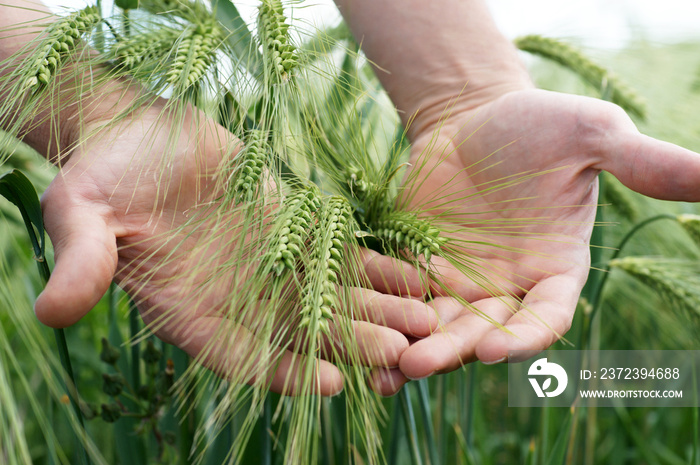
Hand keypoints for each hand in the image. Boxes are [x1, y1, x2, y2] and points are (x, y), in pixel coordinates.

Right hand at [34, 97, 437, 395]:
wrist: (136, 134)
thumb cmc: (104, 175)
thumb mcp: (82, 214)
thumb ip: (84, 261)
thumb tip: (51, 312)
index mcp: (189, 311)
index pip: (242, 356)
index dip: (284, 373)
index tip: (331, 382)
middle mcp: (238, 299)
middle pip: (302, 336)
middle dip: (351, 346)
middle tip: (401, 355)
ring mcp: (272, 268)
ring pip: (334, 303)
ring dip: (379, 314)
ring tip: (427, 322)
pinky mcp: (297, 233)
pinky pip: (345, 259)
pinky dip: (380, 270)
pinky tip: (419, 278)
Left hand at [373, 88, 699, 388]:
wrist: (471, 119)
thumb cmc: (536, 125)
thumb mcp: (590, 134)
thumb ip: (641, 161)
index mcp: (555, 269)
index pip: (547, 316)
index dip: (526, 336)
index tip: (499, 347)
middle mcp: (507, 288)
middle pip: (484, 332)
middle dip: (455, 348)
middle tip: (422, 361)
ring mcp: (460, 282)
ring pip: (438, 326)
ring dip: (414, 343)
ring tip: (386, 359)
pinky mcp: (418, 268)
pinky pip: (400, 300)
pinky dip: (382, 316)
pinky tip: (356, 330)